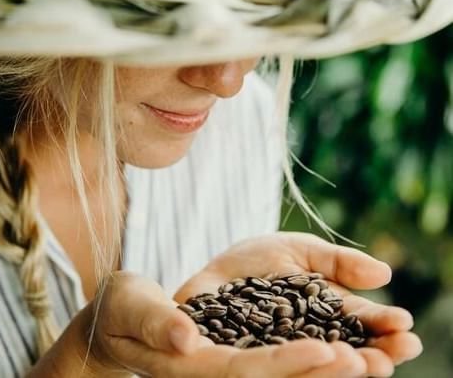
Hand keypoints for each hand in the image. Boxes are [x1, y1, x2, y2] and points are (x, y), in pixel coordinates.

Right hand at [88, 270, 371, 377]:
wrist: (118, 322)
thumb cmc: (120, 310)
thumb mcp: (129, 306)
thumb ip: (155, 321)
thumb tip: (187, 335)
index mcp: (190, 366)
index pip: (245, 371)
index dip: (288, 365)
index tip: (330, 351)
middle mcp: (213, 374)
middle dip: (322, 373)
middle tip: (371, 359)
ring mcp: (224, 367)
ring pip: (280, 375)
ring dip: (326, 369)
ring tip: (373, 353)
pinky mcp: (231, 356)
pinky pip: (275, 361)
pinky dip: (311, 357)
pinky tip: (345, 345)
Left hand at [174, 232, 422, 376]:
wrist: (212, 271)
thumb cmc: (258, 261)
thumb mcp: (299, 251)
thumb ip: (337, 261)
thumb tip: (384, 272)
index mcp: (324, 316)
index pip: (359, 324)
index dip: (382, 328)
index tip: (404, 326)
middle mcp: (305, 340)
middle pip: (340, 354)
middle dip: (367, 357)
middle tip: (387, 358)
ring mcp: (274, 351)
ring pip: (307, 366)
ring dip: (331, 368)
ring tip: (356, 361)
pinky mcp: (241, 357)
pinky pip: (260, 365)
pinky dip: (284, 366)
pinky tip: (306, 358)